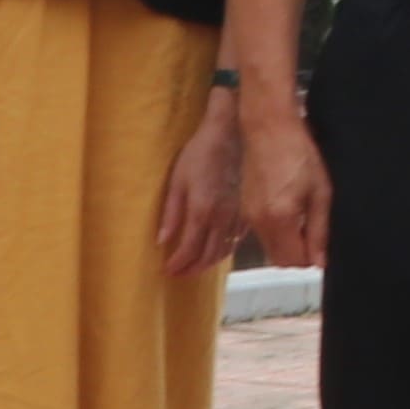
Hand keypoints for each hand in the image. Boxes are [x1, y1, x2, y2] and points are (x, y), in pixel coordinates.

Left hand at [151, 94, 245, 280]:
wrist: (230, 134)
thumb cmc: (200, 153)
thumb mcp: (177, 181)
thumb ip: (171, 213)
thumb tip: (163, 240)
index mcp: (202, 211)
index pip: (189, 250)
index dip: (178, 264)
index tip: (167, 271)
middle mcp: (222, 218)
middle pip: (208, 256)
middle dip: (192, 269)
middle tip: (179, 274)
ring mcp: (237, 215)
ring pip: (225, 250)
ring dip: (209, 263)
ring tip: (196, 266)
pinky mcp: (246, 209)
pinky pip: (236, 238)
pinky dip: (225, 249)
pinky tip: (217, 249)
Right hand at [241, 104, 330, 271]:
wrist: (268, 127)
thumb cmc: (299, 153)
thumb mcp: (321, 191)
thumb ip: (320, 230)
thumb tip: (319, 263)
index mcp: (279, 219)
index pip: (294, 262)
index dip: (311, 259)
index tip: (322, 245)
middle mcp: (259, 222)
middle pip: (279, 260)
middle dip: (298, 254)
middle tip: (314, 233)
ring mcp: (248, 215)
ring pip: (270, 248)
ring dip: (287, 243)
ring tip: (303, 217)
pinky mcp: (244, 208)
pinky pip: (262, 233)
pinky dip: (276, 232)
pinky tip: (289, 210)